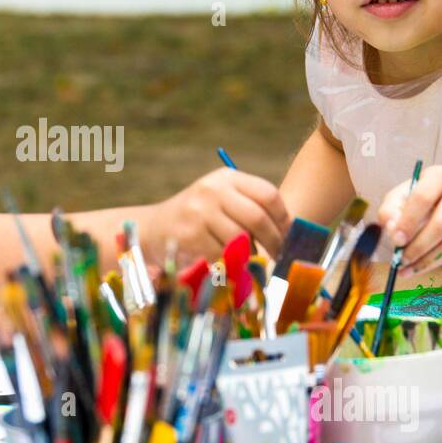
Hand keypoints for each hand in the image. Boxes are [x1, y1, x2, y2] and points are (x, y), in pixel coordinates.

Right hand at [148, 168, 289, 261]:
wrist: (153, 229)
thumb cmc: (197, 218)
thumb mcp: (221, 200)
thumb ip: (250, 208)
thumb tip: (288, 233)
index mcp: (226, 178)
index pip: (268, 194)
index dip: (284, 219)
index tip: (288, 236)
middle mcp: (212, 190)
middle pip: (257, 218)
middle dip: (274, 241)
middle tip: (279, 256)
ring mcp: (199, 212)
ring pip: (240, 239)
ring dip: (250, 255)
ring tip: (249, 260)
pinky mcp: (190, 235)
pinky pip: (222, 255)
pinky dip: (229, 264)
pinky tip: (227, 264)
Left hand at [377, 165, 441, 275]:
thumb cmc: (418, 199)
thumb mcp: (399, 197)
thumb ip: (389, 212)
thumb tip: (393, 232)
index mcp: (439, 176)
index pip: (423, 198)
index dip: (408, 222)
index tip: (396, 241)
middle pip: (441, 225)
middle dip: (418, 247)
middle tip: (401, 260)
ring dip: (426, 260)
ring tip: (407, 268)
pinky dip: (437, 263)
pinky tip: (420, 266)